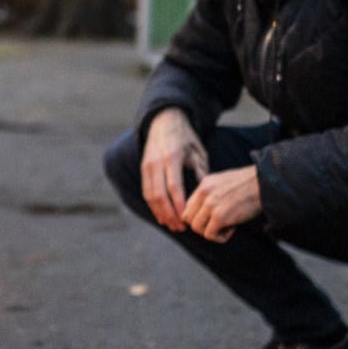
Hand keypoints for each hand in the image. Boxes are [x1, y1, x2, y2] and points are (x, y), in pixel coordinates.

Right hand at [140, 108, 208, 232]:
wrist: (164, 121)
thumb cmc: (185, 137)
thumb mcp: (197, 150)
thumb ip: (200, 171)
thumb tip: (204, 193)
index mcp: (172, 157)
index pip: (174, 187)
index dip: (179, 205)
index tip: (187, 219)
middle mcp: (156, 162)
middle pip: (159, 195)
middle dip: (170, 214)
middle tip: (180, 227)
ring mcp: (147, 165)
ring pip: (150, 196)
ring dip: (161, 213)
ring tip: (171, 225)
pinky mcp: (143, 169)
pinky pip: (146, 191)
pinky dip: (153, 206)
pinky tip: (161, 216)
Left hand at [184, 165, 261, 241]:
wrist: (265, 183)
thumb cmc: (250, 184)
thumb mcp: (224, 182)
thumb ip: (211, 192)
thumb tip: (205, 210)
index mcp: (204, 184)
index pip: (188, 206)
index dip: (198, 216)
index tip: (211, 219)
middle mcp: (204, 194)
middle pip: (188, 218)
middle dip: (202, 225)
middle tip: (218, 225)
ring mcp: (211, 205)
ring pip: (197, 228)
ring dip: (211, 232)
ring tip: (227, 226)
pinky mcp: (220, 216)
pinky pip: (210, 235)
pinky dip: (220, 237)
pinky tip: (232, 229)